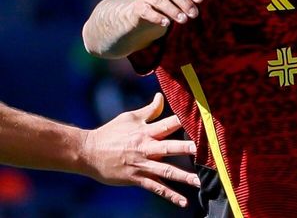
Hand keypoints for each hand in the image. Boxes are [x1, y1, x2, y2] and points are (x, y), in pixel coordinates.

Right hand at [80, 93, 199, 206]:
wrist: (87, 153)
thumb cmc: (110, 133)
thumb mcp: (130, 118)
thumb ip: (150, 110)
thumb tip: (162, 96)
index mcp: (146, 131)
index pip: (170, 123)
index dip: (185, 121)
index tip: (203, 121)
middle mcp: (146, 148)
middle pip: (171, 147)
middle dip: (188, 148)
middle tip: (207, 151)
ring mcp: (142, 165)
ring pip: (167, 171)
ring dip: (185, 177)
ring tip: (202, 182)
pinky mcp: (137, 179)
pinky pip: (156, 188)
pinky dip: (170, 195)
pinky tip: (184, 202)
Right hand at [130, 0, 202, 28]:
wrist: (141, 14)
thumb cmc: (165, 6)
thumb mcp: (176, 1)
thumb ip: (186, 2)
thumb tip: (194, 10)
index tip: (200, 0)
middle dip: (185, 2)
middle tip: (194, 14)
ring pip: (160, 0)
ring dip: (173, 10)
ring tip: (183, 20)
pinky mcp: (138, 7)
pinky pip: (147, 11)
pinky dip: (157, 17)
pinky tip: (166, 23)